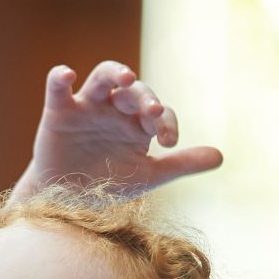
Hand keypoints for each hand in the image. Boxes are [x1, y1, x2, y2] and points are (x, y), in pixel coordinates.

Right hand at [13, 61, 222, 201]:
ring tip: (127, 76)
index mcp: (138, 123)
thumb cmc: (108, 185)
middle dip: (145, 97)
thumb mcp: (148, 176)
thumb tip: (221, 157)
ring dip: (116, 73)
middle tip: (153, 111)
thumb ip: (182, 164)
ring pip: (103, 77)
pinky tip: (67, 75)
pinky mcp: (59, 112)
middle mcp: (115, 109)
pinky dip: (60, 77)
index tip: (169, 143)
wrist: (67, 205)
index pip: (159, 112)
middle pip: (134, 90)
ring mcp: (87, 107)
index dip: (166, 123)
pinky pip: (58, 87)